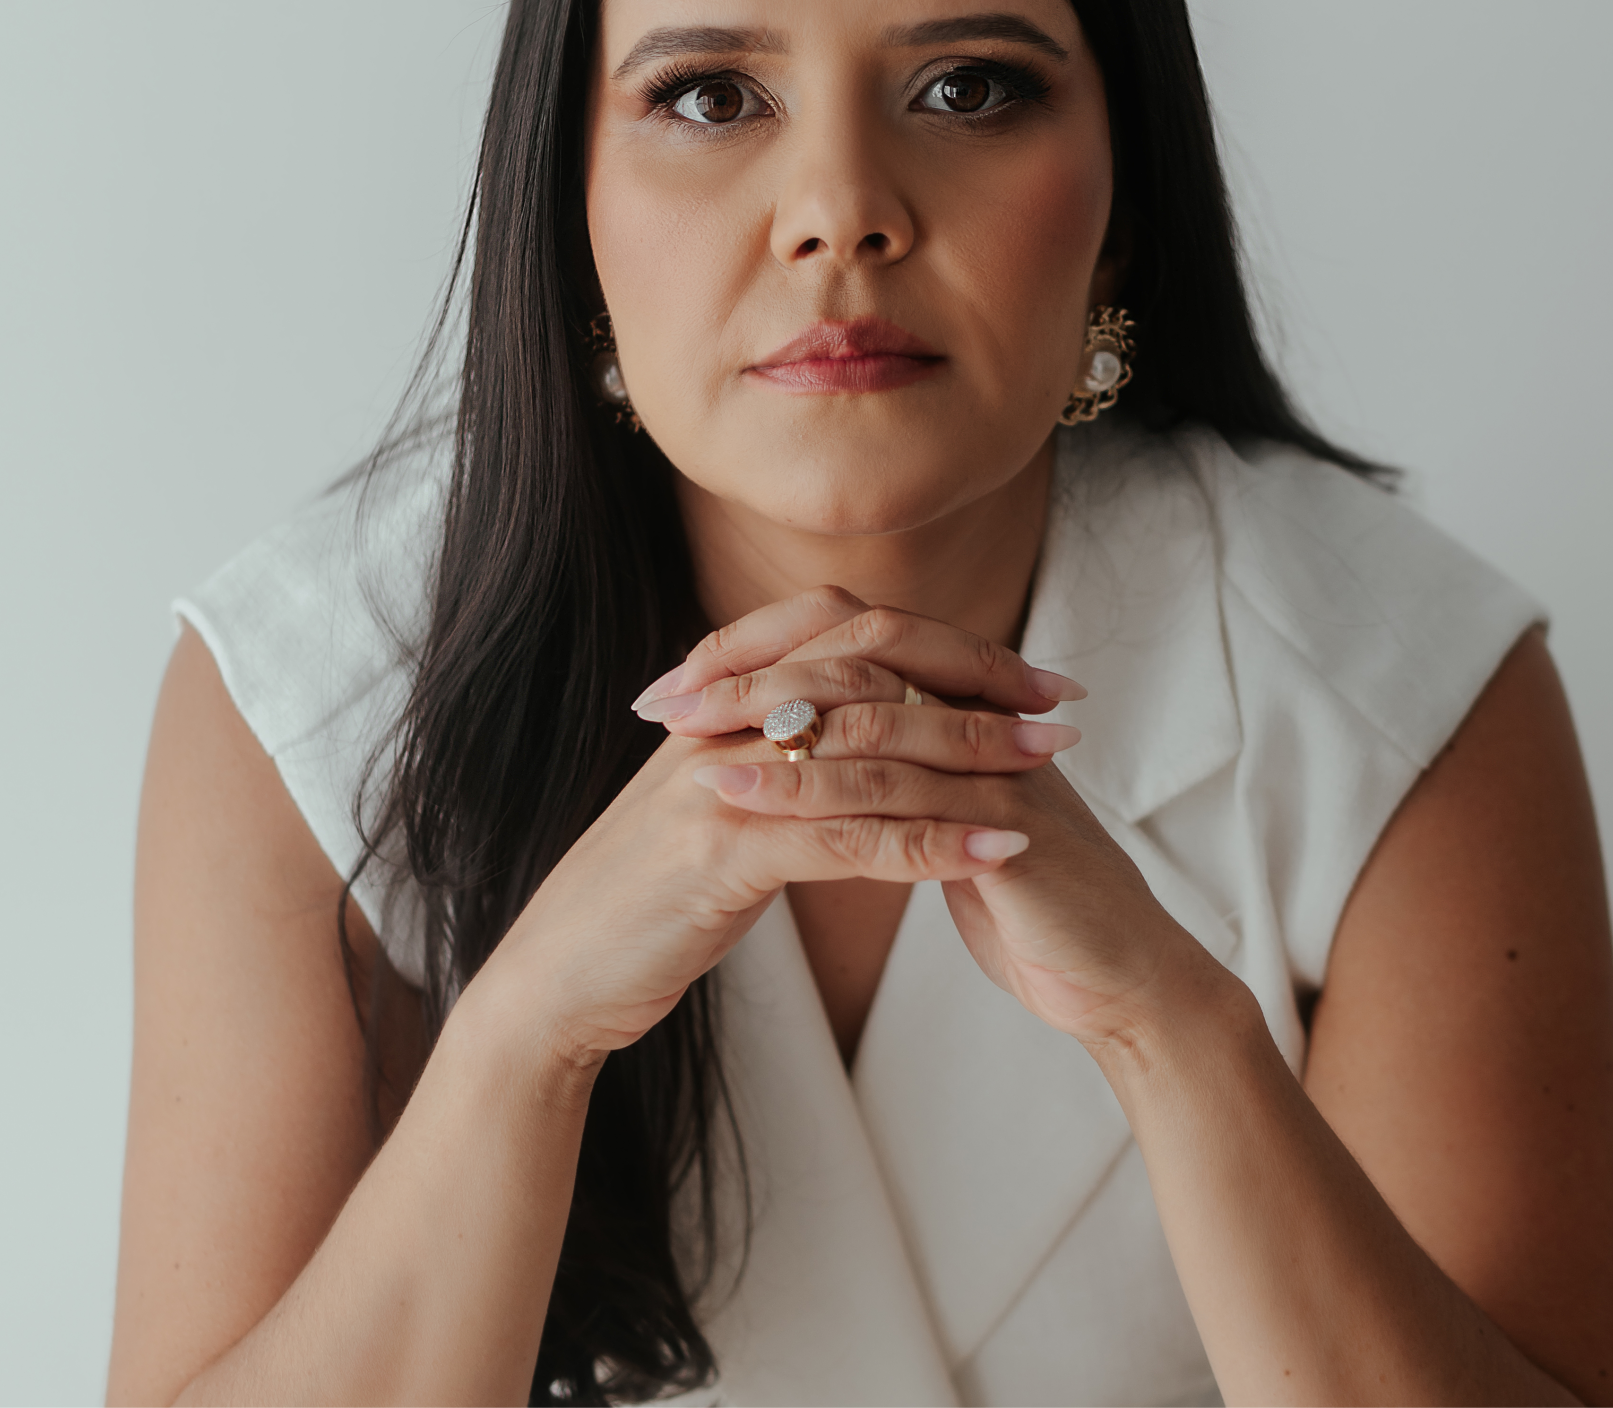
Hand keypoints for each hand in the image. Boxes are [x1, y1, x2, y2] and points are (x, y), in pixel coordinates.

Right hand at [464, 601, 1048, 1067]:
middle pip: (868, 673)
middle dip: (973, 684)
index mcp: (719, 698)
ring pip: (865, 745)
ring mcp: (716, 779)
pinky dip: (929, 840)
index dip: (941, 644)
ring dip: (969, 755)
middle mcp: (719, 719)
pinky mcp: (719, 851)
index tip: (1022, 674)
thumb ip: (771, 758)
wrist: (554, 977)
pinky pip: (846, 835)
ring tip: (1049, 768)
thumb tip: (854, 736)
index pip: (846, 634)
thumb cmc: (643, 898)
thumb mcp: (711, 806)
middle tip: (1058, 708)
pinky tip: (994, 849)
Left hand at [640, 586, 1232, 1049]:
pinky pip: (895, 799)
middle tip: (667, 696)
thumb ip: (910, 780)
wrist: (1118, 978)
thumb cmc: (1033, 906)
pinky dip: (812, 797)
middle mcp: (981, 719)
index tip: (682, 677)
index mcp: (965, 710)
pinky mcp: (1006, 823)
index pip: (854, 644)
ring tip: (686, 744)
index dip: (767, 653)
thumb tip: (831, 754)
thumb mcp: (957, 825)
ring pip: (868, 725)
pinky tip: (750, 805)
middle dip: (751, 675)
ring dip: (770, 732)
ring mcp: (997, 764)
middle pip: (854, 659)